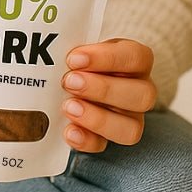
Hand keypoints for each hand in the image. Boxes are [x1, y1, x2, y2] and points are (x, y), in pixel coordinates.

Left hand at [61, 38, 156, 152]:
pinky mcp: (108, 138)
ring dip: (98, 119)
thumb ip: (71, 46)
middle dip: (103, 89)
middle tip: (69, 82)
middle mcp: (139, 91)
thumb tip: (48, 45)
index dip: (108, 58)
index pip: (136, 57)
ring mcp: (129, 118)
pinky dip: (86, 139)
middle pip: (143, 95)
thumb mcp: (80, 47)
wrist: (68, 80)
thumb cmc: (78, 59)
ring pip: (131, 128)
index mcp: (135, 61)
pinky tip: (68, 130)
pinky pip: (105, 145)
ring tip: (68, 107)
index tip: (74, 58)